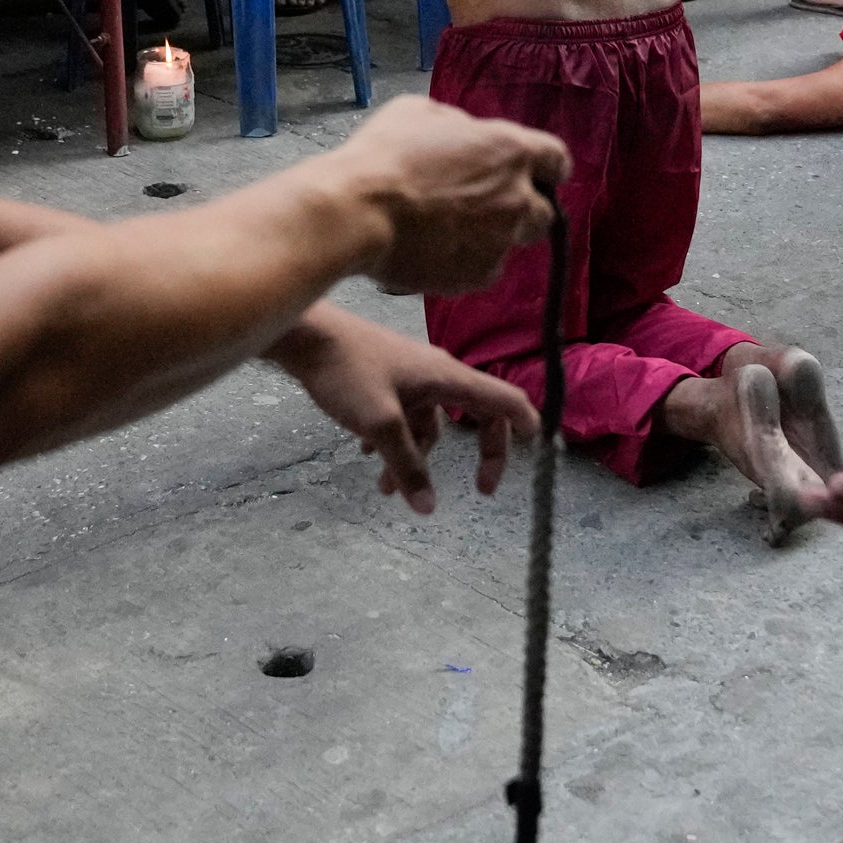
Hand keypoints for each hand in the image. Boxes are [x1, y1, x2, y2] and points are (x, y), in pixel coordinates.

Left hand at [268, 310, 532, 514]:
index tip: (539, 455)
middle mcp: (438, 374)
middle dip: (482, 452)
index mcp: (448, 377)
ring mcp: (412, 375)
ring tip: (385, 490)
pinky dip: (395, 439)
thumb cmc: (346, 371)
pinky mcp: (387, 378)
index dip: (527, 426)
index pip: (506, 399)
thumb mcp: (380, 424)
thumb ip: (407, 466)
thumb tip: (429, 507)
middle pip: (477, 414)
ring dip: (417, 456)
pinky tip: (367, 455)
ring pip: (432, 422)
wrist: (303, 335)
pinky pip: (406, 414)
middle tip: (481, 489)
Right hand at [319, 96, 564, 296]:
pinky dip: (468, 262)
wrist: (358, 213)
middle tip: (486, 206)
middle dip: (523, 208)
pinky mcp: (478, 275)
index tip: (534, 175)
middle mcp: (516, 198)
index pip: (558, 161)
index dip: (546, 169)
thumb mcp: (420, 112)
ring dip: (493, 236)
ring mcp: (500, 241)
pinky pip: (485, 270)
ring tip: (453, 230)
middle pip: (544, 212)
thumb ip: (458, 124)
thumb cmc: (384, 156)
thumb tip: (465, 134)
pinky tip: (437, 250)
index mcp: (510, 151)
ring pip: (513, 243)